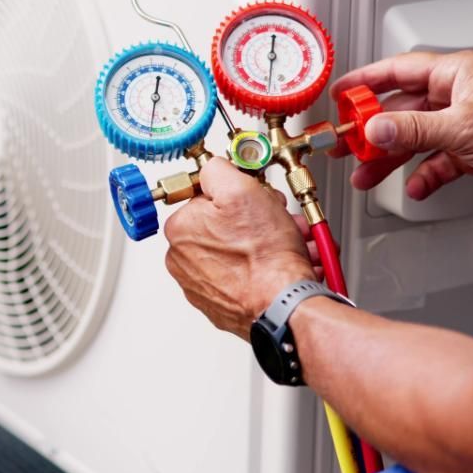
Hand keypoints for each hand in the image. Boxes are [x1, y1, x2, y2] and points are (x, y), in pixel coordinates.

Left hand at [163, 158, 317, 339]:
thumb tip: (213, 167)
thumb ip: (218, 170)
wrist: (284, 304)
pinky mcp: (222, 304)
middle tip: (280, 222)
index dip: (241, 195)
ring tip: (292, 245)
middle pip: (226, 226)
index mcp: (180, 230)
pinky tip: (286, 265)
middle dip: (259, 220)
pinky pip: (245, 277)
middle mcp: (184, 260)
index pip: (208, 198)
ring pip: (239, 251)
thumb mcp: (241, 191)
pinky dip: (265, 269)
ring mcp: (202, 286)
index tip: (257, 200)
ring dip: (268, 243)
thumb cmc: (264, 257)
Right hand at [332, 50, 472, 204]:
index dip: (367, 81)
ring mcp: (465, 124)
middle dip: (374, 129)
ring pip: (415, 137)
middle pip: (403, 108)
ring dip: (392, 157)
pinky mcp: (472, 151)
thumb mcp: (461, 128)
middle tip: (348, 142)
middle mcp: (460, 95)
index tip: (343, 93)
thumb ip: (413, 128)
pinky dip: (423, 175)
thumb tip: (376, 128)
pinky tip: (416, 186)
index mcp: (458, 74)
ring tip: (368, 172)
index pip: (400, 70)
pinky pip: (436, 161)